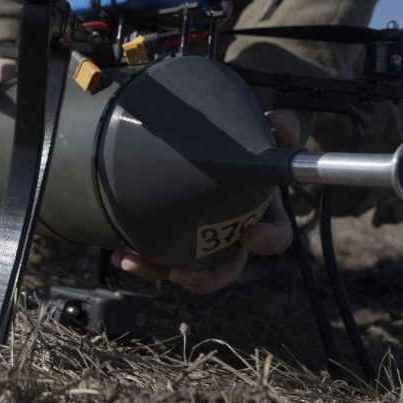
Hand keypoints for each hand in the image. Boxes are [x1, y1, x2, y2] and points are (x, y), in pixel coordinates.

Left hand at [109, 109, 299, 294]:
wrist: (191, 136)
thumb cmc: (229, 137)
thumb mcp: (256, 127)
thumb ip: (277, 125)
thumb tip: (282, 127)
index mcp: (256, 208)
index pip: (275, 233)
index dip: (268, 240)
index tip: (250, 236)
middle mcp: (229, 228)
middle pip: (225, 267)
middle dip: (203, 278)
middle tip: (179, 274)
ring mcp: (199, 234)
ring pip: (185, 266)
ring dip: (159, 269)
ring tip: (133, 261)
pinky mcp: (170, 233)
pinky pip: (157, 254)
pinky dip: (139, 257)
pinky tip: (120, 252)